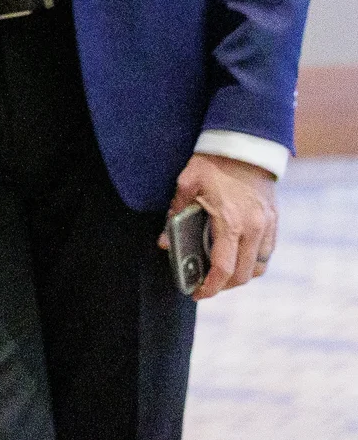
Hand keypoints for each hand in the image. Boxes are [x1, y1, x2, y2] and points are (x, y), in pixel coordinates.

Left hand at [165, 153, 278, 299]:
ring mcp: (267, 226)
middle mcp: (254, 228)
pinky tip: (237, 257)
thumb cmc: (211, 164)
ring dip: (241, 276)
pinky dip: (253, 261)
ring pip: (259, 267)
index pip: (224, 268)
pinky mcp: (274, 221)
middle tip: (205, 286)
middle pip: (244, 275)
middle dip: (224, 286)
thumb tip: (164, 243)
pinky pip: (267, 253)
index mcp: (231, 222)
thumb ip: (175, 215)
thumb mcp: (186, 184)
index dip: (210, 287)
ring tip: (220, 275)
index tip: (197, 293)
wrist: (244, 145)